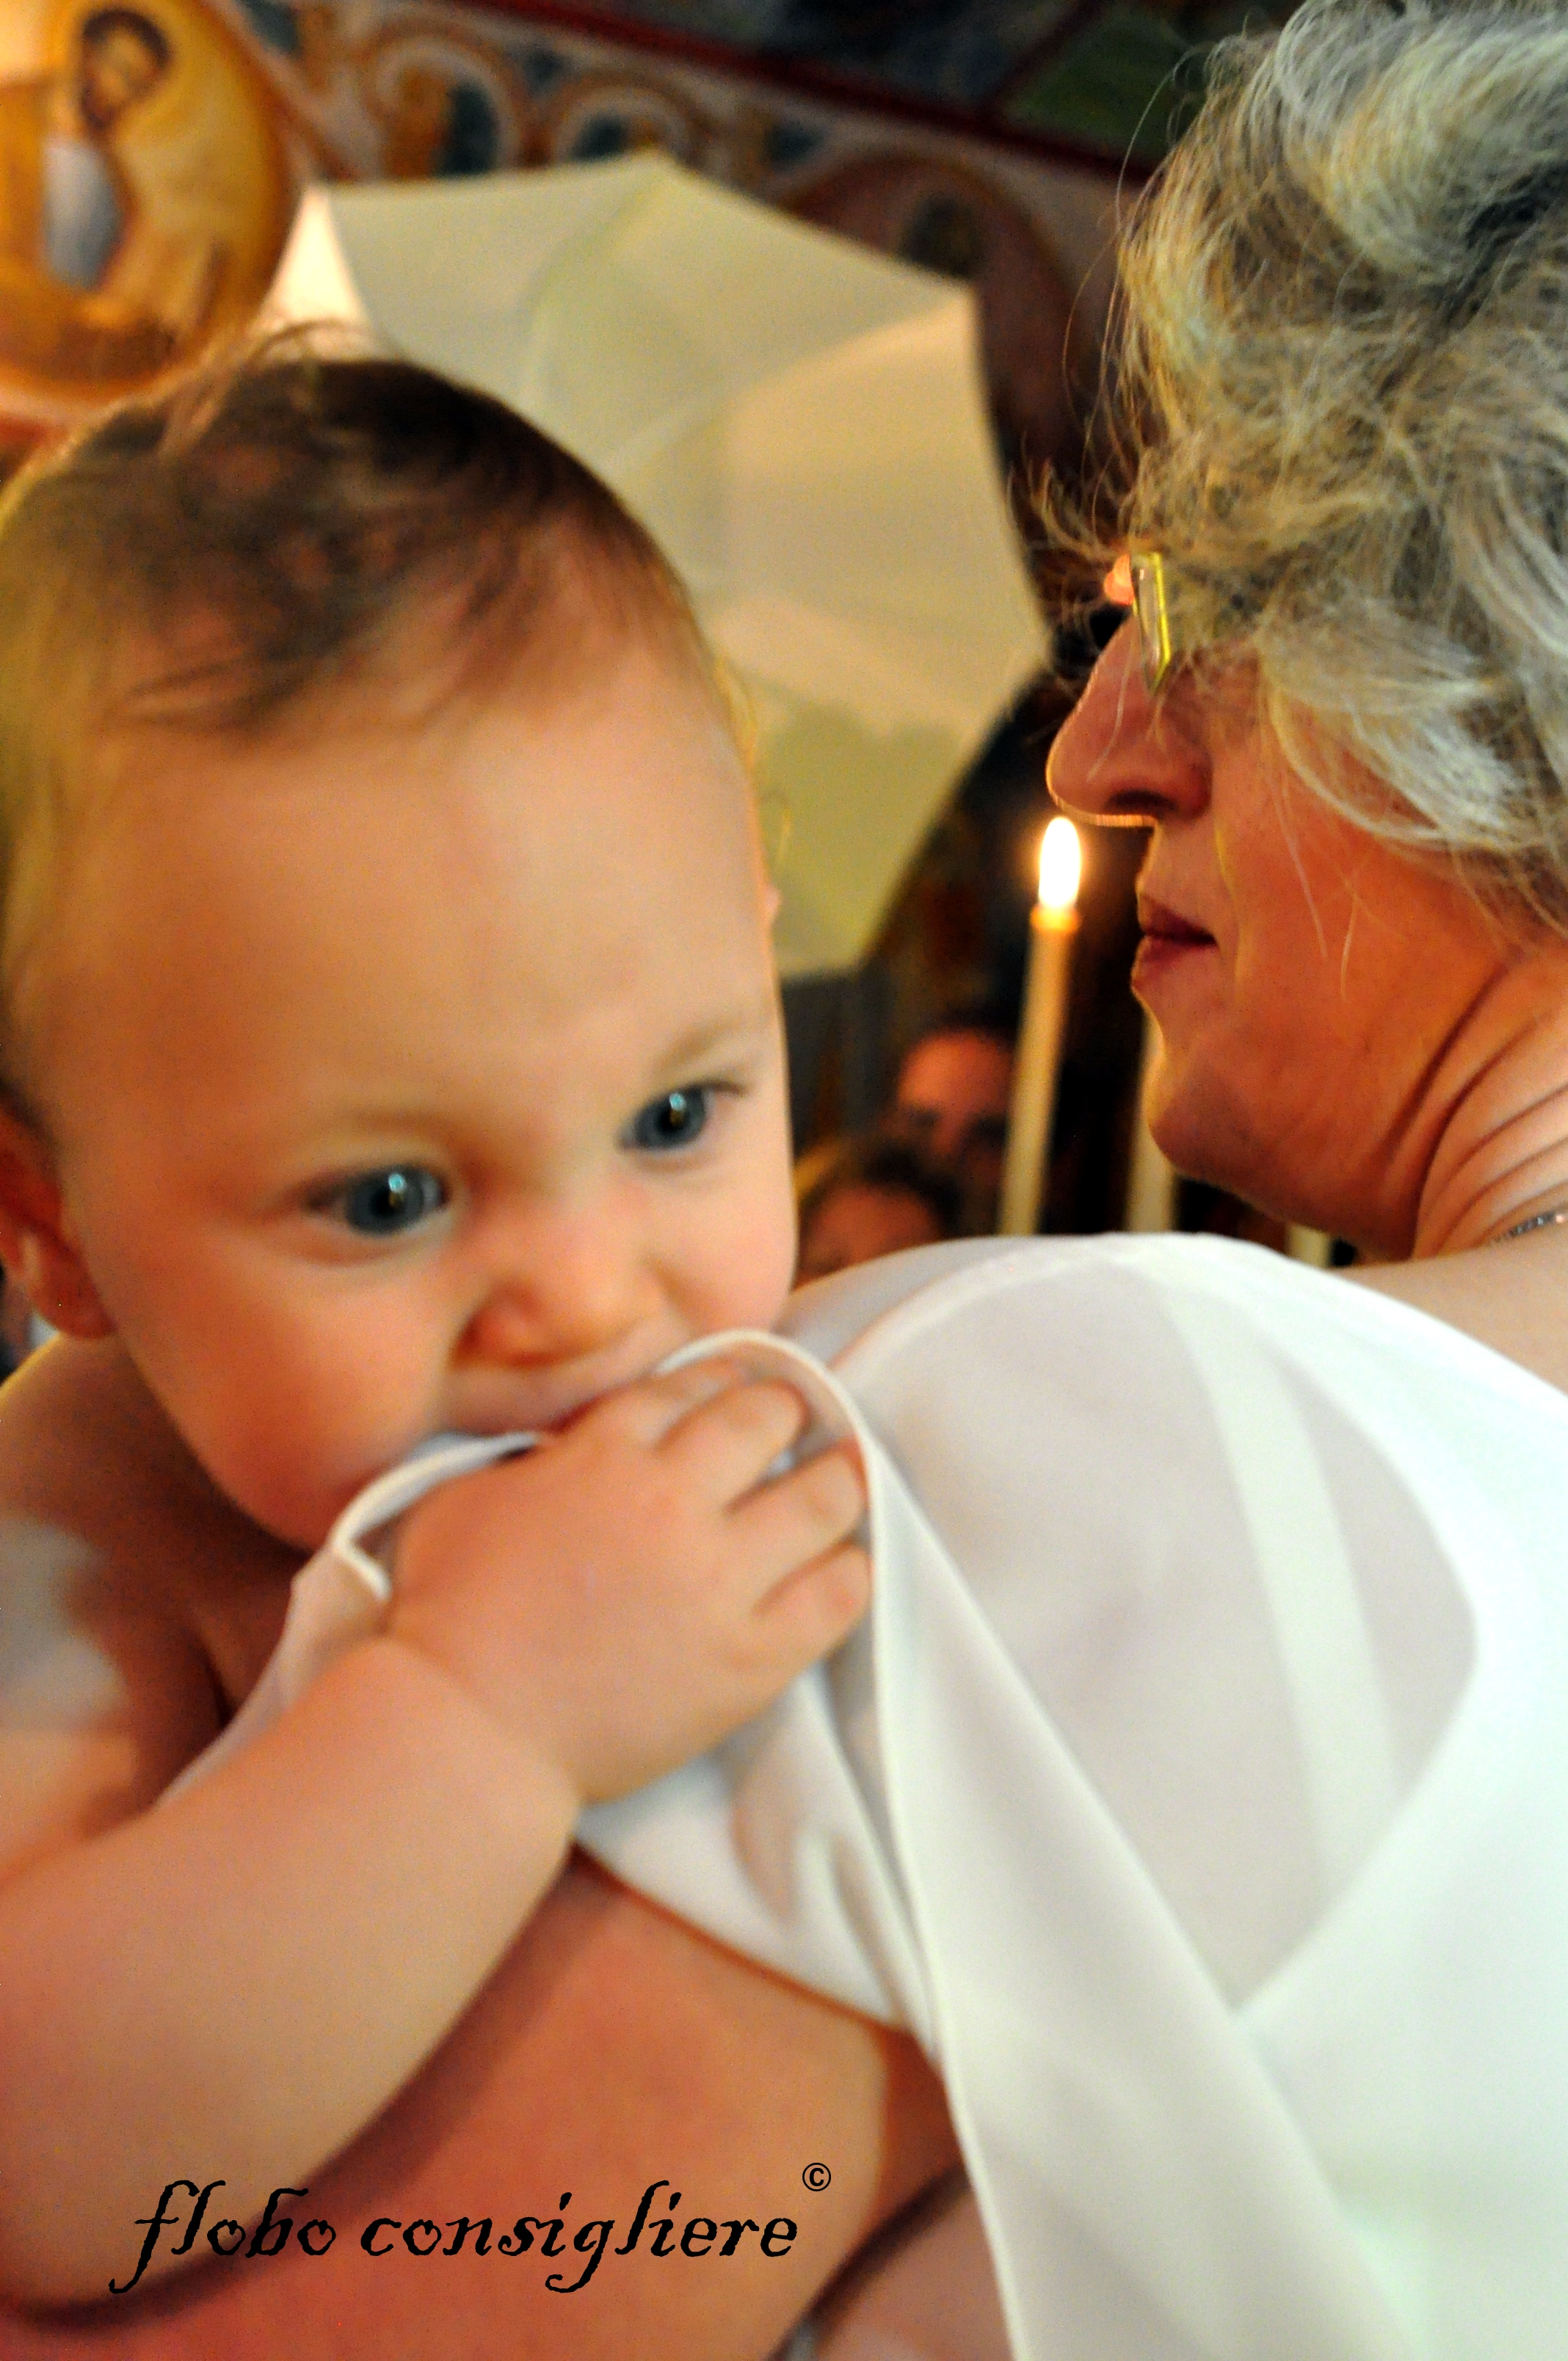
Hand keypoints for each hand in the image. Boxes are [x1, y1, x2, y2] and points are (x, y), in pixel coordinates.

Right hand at [386, 1359, 868, 1805]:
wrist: (472, 1728)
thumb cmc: (448, 1617)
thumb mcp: (466, 1499)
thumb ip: (531, 1459)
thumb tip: (569, 1449)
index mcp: (604, 1456)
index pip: (688, 1389)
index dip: (723, 1380)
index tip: (741, 1385)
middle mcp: (674, 1503)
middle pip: (763, 1423)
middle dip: (785, 1411)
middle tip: (794, 1423)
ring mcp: (719, 1581)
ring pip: (821, 1500)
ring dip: (836, 1480)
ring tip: (840, 1480)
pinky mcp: (749, 1658)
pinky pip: (835, 1598)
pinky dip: (849, 1571)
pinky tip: (844, 1566)